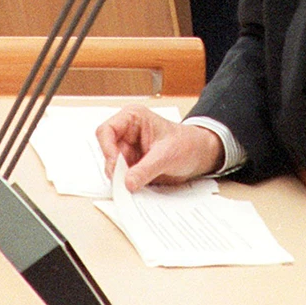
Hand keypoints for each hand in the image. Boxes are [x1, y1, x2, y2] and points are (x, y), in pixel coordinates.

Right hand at [96, 104, 224, 191]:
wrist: (199, 155)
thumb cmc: (187, 143)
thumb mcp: (167, 155)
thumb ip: (146, 169)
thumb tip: (128, 182)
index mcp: (133, 118)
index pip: (106, 131)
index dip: (107, 149)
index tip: (116, 166)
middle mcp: (127, 133)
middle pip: (107, 151)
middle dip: (115, 168)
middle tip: (126, 181)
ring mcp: (129, 150)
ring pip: (112, 167)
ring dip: (121, 178)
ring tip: (137, 183)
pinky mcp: (132, 165)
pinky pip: (122, 177)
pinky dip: (127, 184)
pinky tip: (138, 186)